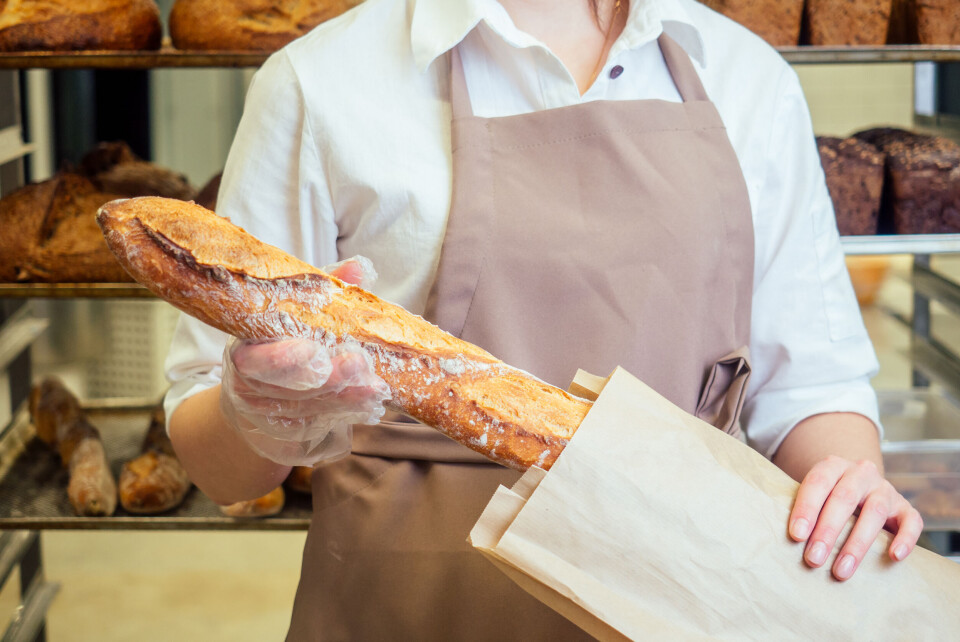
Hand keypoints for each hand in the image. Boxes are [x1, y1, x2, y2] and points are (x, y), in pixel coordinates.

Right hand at [220, 257, 390, 465]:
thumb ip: (323, 289)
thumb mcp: (294, 311)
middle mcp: (250, 387)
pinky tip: (371, 406)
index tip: (314, 351)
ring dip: (346, 399)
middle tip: (358, 365)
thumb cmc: (281, 339)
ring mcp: (269, 414)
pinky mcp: (290, 433)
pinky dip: (347, 415)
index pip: (254, 359)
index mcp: (244, 351)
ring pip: (308, 410)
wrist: (257, 394)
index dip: (281, 358)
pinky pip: (320, 426)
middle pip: (286, 389)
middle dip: (327, 379)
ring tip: (376, 388)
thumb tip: (359, 267)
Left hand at [788, 455, 922, 580]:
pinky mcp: (906, 508)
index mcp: (833, 466)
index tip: (796, 536)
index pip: (818, 482)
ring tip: (841, 570)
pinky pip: (911, 522)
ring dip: (856, 544)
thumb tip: (787, 542)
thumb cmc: (828, 499)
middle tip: (813, 559)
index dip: (806, 509)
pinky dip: (905, 539)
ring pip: (874, 512)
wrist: (861, 489)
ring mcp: (885, 489)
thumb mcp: (815, 496)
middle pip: (844, 498)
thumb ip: (805, 510)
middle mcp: (861, 473)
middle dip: (828, 531)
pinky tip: (894, 556)